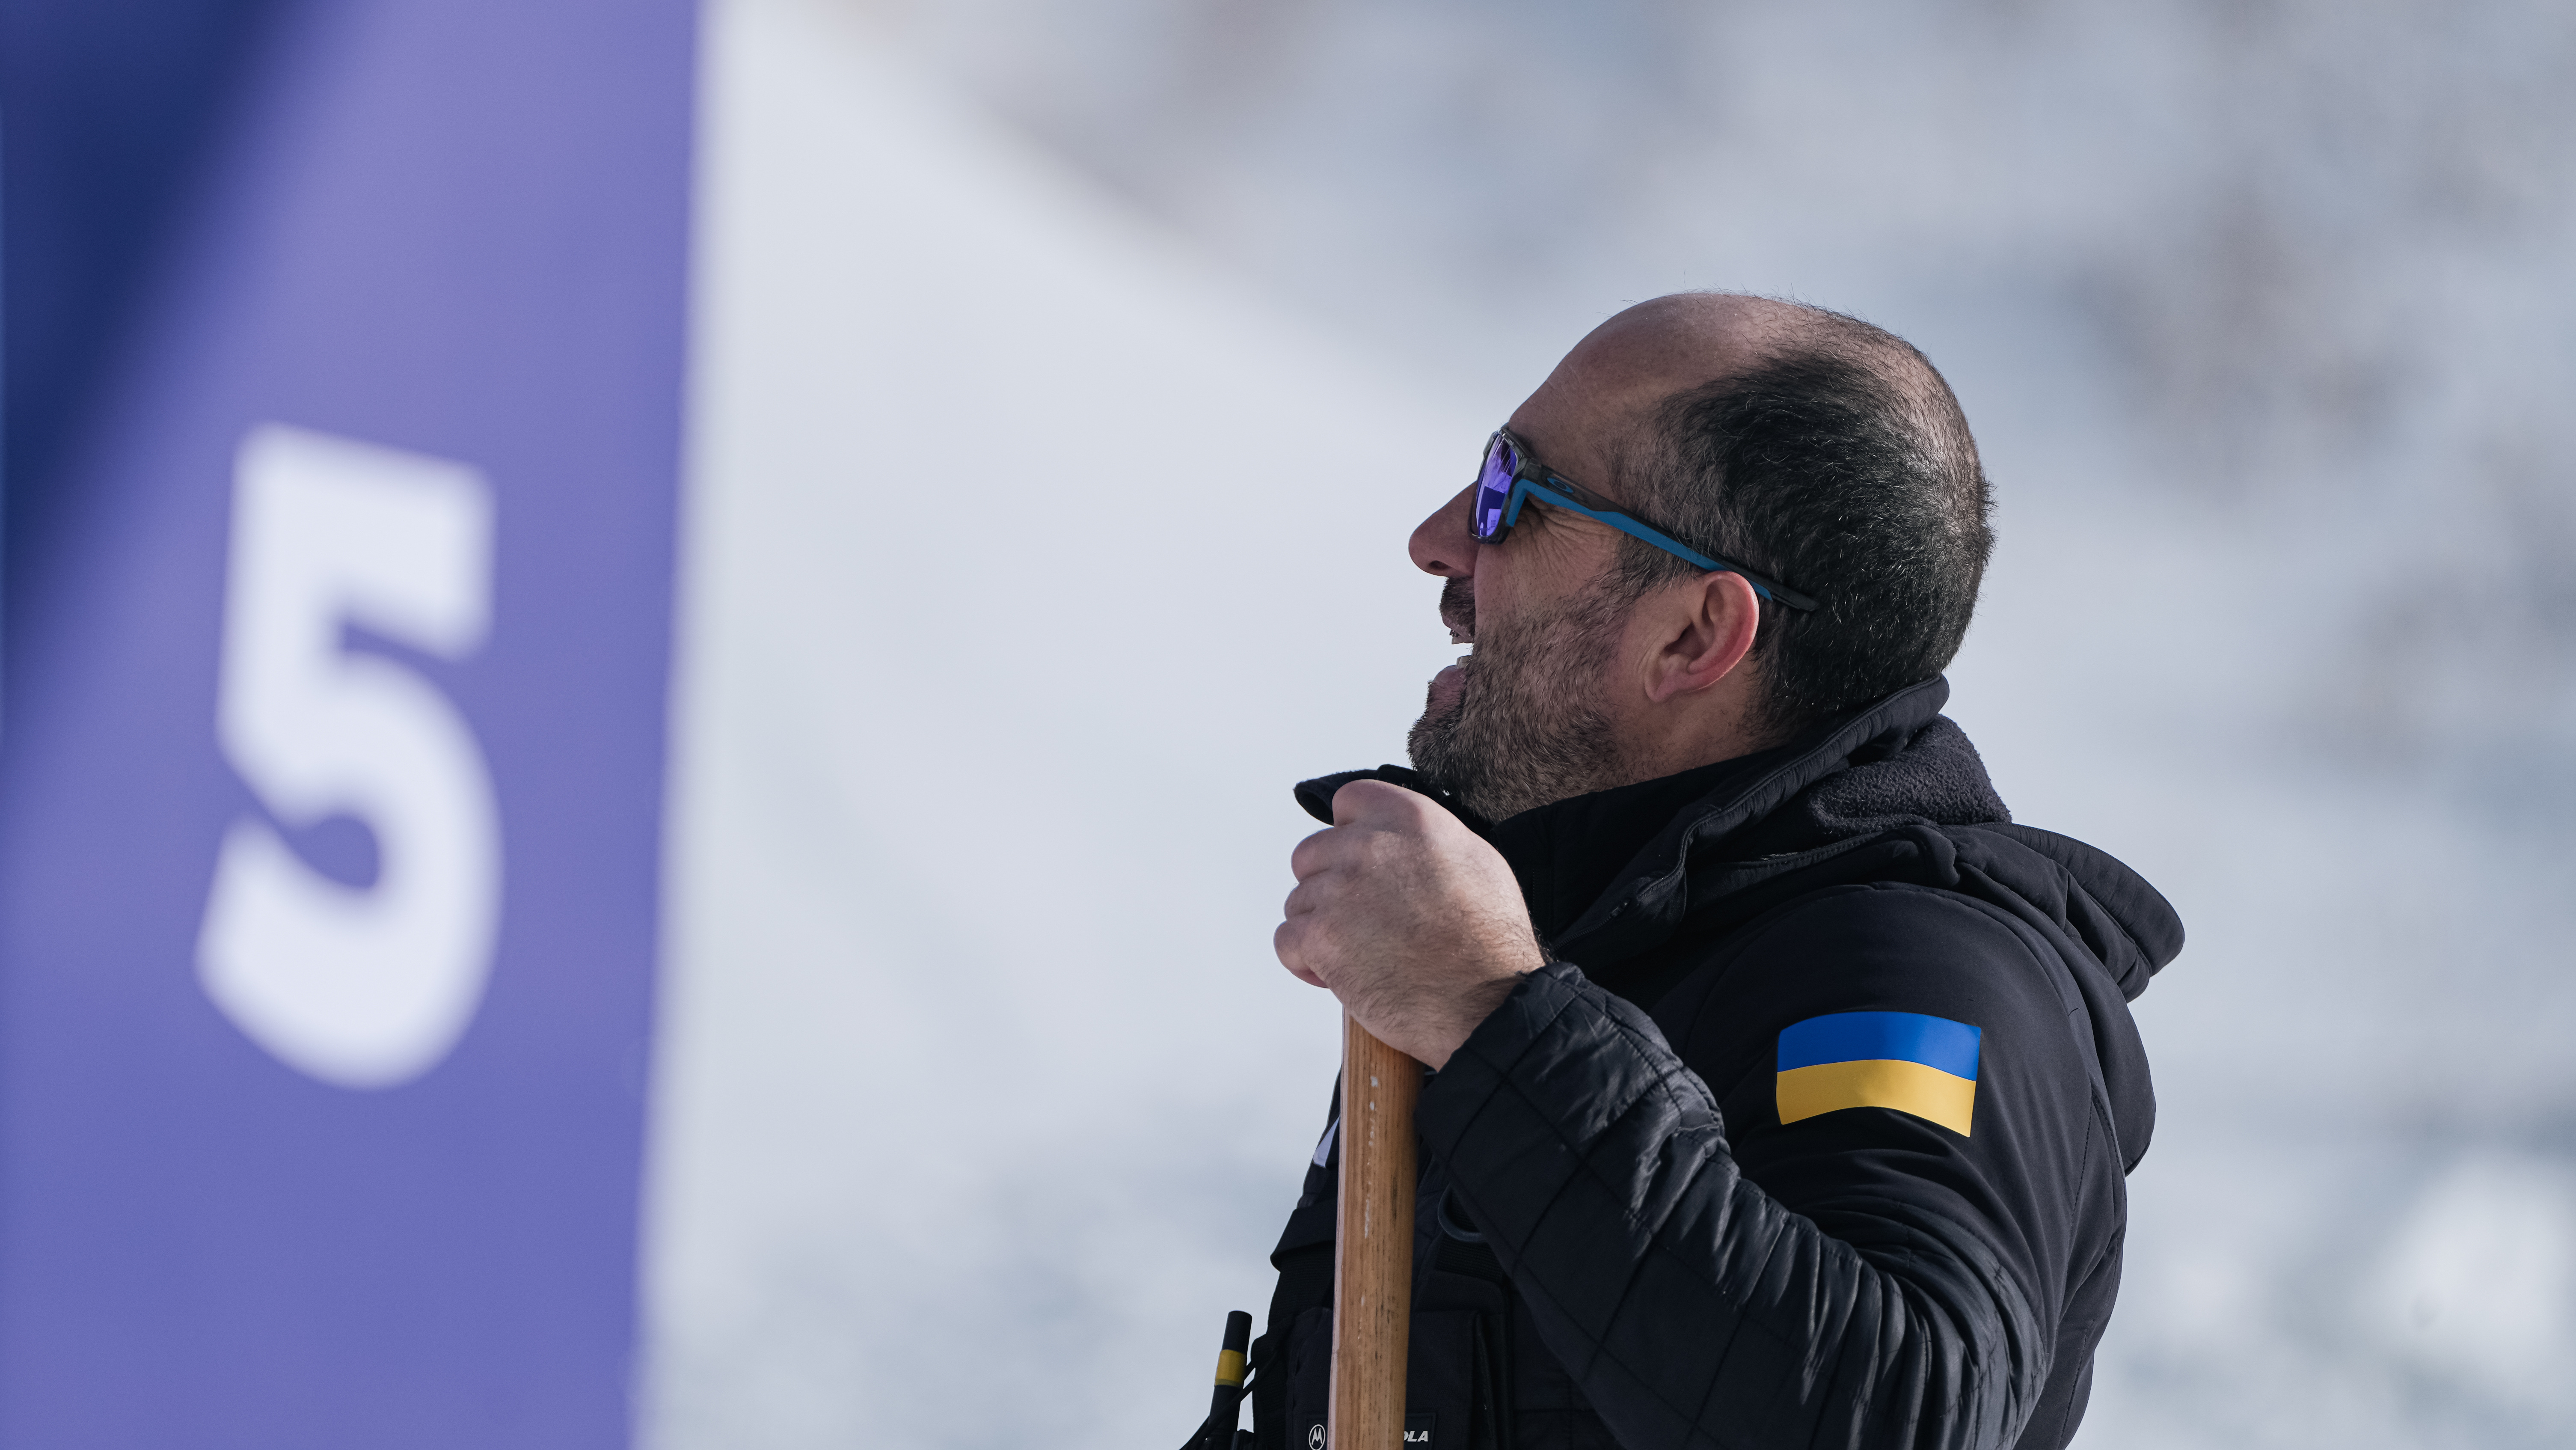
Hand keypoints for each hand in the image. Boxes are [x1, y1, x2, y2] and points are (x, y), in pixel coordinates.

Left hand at [1274, 779, 1545, 1068]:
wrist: (1486, 1004)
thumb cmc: (1489, 944)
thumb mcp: (1476, 862)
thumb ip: (1425, 840)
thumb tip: (1396, 842)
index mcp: (1410, 819)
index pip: (1349, 802)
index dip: (1350, 835)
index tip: (1359, 863)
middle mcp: (1369, 847)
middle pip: (1312, 854)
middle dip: (1329, 887)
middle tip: (1360, 920)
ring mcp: (1339, 891)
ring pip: (1299, 900)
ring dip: (1321, 927)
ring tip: (1361, 954)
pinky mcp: (1319, 937)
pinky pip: (1287, 940)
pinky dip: (1305, 961)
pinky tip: (1338, 973)